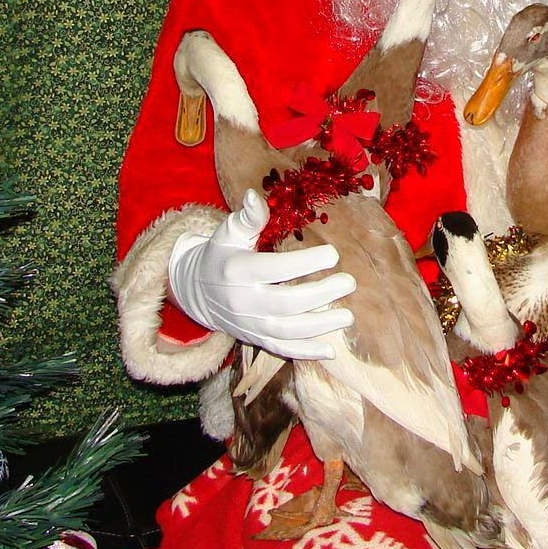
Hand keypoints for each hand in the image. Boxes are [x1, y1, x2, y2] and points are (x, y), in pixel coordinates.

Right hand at [168, 188, 354, 359]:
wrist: (197, 291)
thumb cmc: (222, 254)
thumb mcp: (228, 233)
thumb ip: (247, 218)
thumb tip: (255, 195)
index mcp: (236, 270)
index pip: (273, 268)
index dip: (304, 263)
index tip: (333, 254)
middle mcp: (242, 301)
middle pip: (284, 303)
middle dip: (320, 295)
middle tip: (349, 282)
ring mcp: (248, 324)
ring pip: (286, 331)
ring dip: (319, 327)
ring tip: (348, 316)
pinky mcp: (254, 338)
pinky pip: (280, 350)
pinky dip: (305, 353)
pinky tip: (330, 351)